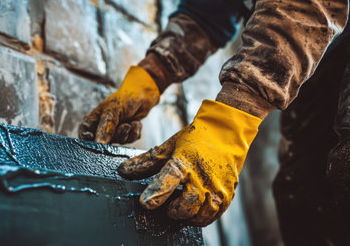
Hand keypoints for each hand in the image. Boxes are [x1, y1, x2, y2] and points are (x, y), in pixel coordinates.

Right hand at [79, 66, 159, 143]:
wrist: (143, 94)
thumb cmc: (124, 98)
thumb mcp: (112, 111)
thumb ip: (105, 128)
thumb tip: (99, 143)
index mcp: (94, 119)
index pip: (84, 132)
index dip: (88, 139)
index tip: (97, 140)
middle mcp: (103, 126)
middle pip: (104, 141)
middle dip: (117, 135)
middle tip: (124, 126)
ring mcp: (115, 131)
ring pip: (119, 141)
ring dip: (127, 133)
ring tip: (130, 123)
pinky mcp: (127, 133)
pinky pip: (130, 140)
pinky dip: (135, 132)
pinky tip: (136, 122)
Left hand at [118, 100, 260, 225]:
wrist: (226, 133)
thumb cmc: (194, 140)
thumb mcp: (168, 147)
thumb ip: (145, 162)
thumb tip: (122, 171)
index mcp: (183, 162)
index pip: (167, 181)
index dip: (155, 194)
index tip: (145, 203)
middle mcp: (201, 177)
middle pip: (185, 206)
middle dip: (173, 211)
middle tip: (169, 205)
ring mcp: (217, 187)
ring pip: (199, 215)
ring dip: (187, 216)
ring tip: (181, 206)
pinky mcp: (227, 194)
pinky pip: (212, 216)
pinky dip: (200, 217)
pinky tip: (194, 209)